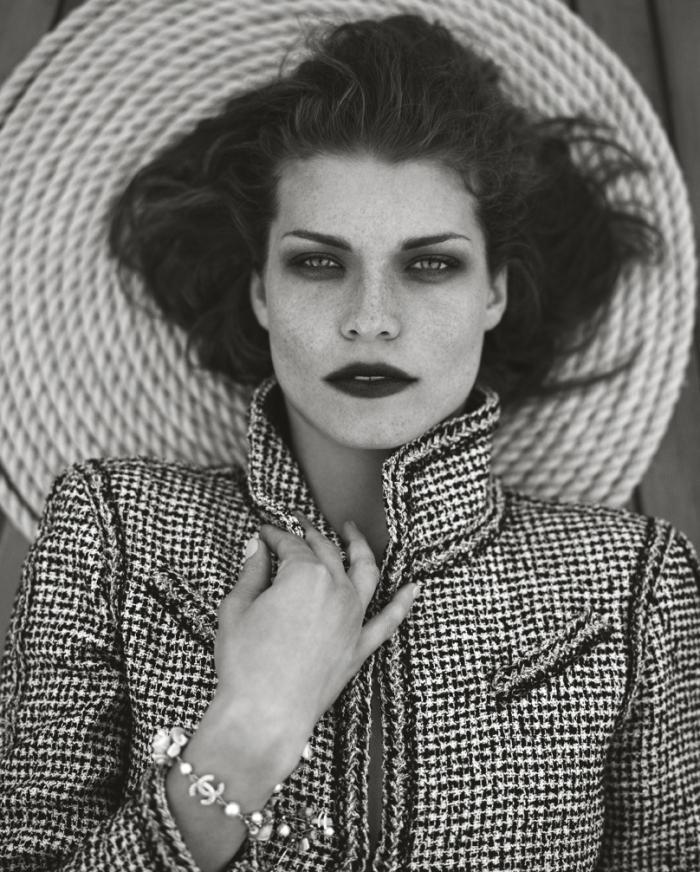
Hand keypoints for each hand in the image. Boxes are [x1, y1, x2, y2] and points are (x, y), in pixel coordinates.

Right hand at [213, 513, 417, 746]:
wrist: (265, 716)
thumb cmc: (245, 663)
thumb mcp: (237, 609)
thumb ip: (251, 573)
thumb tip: (257, 548)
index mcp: (305, 574)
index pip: (289, 544)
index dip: (273, 534)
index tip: (263, 533)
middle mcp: (337, 589)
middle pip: (324, 550)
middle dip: (307, 532)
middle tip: (294, 523)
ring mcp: (353, 618)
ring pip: (364, 571)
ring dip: (359, 546)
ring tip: (352, 530)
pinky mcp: (360, 647)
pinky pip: (389, 620)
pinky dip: (403, 602)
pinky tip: (415, 587)